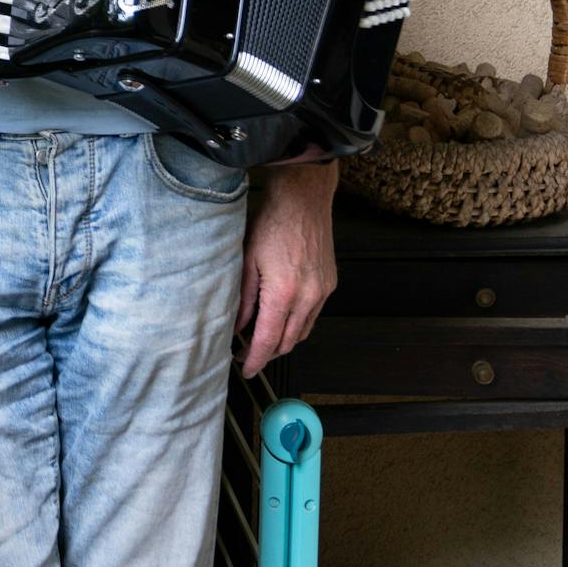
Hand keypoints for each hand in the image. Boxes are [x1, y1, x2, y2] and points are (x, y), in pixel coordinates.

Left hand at [235, 160, 337, 379]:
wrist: (303, 197)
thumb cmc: (272, 221)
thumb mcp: (247, 258)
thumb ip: (242, 298)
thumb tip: (237, 327)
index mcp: (283, 293)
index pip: (268, 341)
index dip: (255, 360)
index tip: (245, 369)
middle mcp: (308, 297)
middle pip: (288, 342)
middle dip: (268, 353)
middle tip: (248, 352)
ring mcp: (323, 291)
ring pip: (303, 332)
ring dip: (284, 340)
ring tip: (264, 336)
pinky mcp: (330, 283)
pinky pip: (313, 315)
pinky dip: (298, 322)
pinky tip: (283, 314)